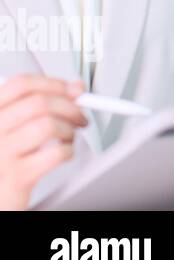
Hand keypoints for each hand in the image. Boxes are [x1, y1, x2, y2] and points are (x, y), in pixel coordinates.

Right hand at [0, 74, 87, 210]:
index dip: (53, 83)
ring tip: (69, 137)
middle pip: (39, 103)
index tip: (74, 89)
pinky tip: (64, 153)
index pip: (20, 85)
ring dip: (69, 130)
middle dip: (70, 106)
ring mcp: (2, 155)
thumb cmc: (6, 159)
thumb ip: (41, 104)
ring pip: (48, 125)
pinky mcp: (17, 177)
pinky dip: (68, 151)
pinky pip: (55, 153)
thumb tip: (76, 87)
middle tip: (80, 116)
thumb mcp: (16, 127)